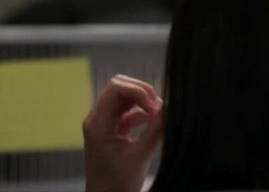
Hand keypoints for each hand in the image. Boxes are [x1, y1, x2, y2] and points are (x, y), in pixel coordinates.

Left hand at [83, 74, 163, 191]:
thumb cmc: (117, 184)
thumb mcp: (140, 156)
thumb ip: (156, 129)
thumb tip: (170, 106)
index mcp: (97, 123)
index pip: (116, 88)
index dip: (139, 91)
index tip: (156, 107)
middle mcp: (98, 118)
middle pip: (119, 87)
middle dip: (142, 93)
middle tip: (159, 108)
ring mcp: (105, 123)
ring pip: (125, 97)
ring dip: (144, 101)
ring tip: (160, 115)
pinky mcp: (113, 129)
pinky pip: (128, 111)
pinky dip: (143, 112)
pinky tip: (155, 120)